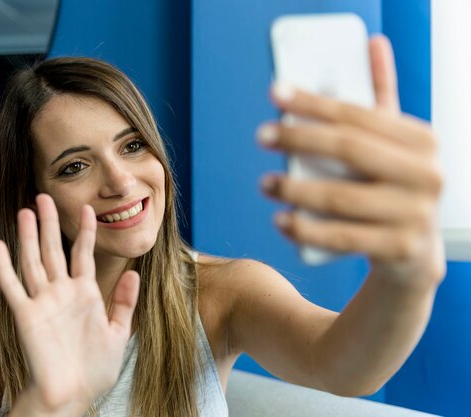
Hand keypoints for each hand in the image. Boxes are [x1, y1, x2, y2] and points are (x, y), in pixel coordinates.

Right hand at [0, 194, 139, 413]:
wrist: (73, 394)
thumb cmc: (95, 368)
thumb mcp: (118, 332)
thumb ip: (125, 303)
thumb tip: (135, 273)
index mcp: (85, 294)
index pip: (83, 254)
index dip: (85, 231)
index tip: (88, 208)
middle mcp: (62, 293)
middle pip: (53, 250)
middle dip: (49, 223)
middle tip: (43, 197)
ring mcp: (43, 303)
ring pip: (33, 261)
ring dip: (27, 237)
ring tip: (24, 211)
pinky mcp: (26, 316)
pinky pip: (13, 287)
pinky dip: (4, 267)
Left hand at [257, 35, 444, 287]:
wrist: (414, 252)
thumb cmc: (393, 187)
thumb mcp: (392, 143)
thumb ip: (381, 98)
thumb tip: (372, 44)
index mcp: (422, 141)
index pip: (358, 114)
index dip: (313, 102)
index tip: (276, 93)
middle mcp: (426, 175)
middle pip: (348, 149)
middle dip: (298, 139)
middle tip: (262, 135)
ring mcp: (415, 214)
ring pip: (341, 196)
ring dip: (294, 188)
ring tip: (265, 183)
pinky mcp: (399, 248)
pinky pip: (342, 237)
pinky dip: (306, 228)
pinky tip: (281, 219)